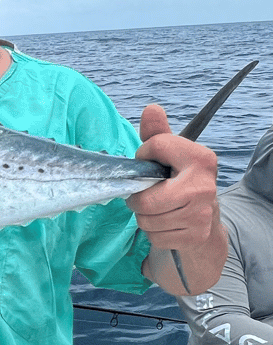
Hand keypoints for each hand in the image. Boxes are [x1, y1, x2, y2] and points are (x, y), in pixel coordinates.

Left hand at [126, 104, 219, 249]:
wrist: (206, 219)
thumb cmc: (179, 181)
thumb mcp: (170, 154)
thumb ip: (158, 133)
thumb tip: (151, 108)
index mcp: (200, 158)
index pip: (152, 148)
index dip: (143, 156)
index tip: (152, 163)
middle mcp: (204, 186)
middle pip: (144, 199)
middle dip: (137, 198)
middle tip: (147, 194)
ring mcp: (201, 213)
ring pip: (146, 219)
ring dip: (144, 216)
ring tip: (157, 209)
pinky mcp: (196, 235)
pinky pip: (154, 236)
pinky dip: (154, 232)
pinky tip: (166, 224)